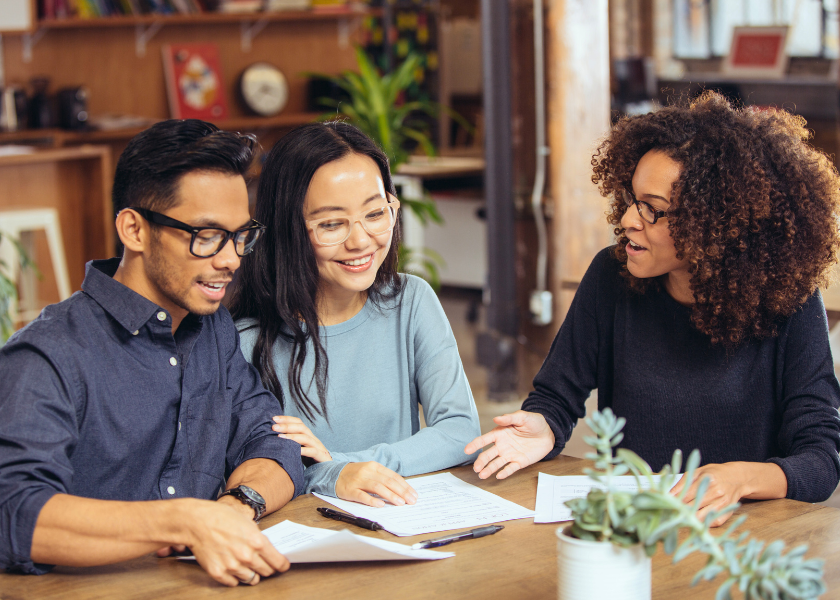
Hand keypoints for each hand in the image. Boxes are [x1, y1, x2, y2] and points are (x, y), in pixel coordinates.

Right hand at [169, 499, 289, 586]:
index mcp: (257, 542)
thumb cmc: (222, 517)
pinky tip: (231, 567)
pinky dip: (234, 577)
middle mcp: (247, 556)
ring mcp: (233, 566)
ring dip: (250, 574)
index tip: (282, 566)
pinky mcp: (219, 573)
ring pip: (251, 580)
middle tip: (262, 563)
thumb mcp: (247, 523)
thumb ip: (258, 539)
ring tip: (245, 564)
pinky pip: (233, 583)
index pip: (278, 562)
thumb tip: (267, 550)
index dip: (282, 565)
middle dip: (266, 568)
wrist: (198, 522)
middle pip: (266, 572)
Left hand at [272, 416, 331, 461]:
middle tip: (273, 427)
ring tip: (279, 437)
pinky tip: (294, 451)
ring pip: (305, 438)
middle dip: (286, 426)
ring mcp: (317, 446)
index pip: (298, 422)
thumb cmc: (309, 459)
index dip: (287, 419)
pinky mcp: (320, 456)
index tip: (273, 418)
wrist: (326, 469)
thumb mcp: (299, 448)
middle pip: (301, 427)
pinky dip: (303, 450)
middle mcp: (313, 438)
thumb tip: (272, 438)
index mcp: (307, 435)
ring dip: (292, 436)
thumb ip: (290, 443)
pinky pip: (312, 451)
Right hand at [335, 462, 417, 507]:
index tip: (413, 494)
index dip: (405, 486)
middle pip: (387, 481)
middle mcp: (367, 472)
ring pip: (377, 487)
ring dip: (390, 495)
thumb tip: (401, 490)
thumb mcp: (370, 471)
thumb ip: (383, 478)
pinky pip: (362, 495)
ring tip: (400, 503)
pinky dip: (372, 500)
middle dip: (401, 492)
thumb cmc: (356, 474)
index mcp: (374, 466)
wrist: (334, 473)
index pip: (393, 476)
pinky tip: (380, 505)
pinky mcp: (350, 490)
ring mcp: (358, 481)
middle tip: (411, 501)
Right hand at [464, 411, 554, 479]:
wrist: (548, 432)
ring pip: (497, 463)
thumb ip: (509, 418)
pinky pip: (510, 468)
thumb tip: (496, 418)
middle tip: (476, 468)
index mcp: (500, 433)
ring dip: (489, 469)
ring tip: (482, 475)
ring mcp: (510, 454)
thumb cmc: (534, 422)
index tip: (467, 450)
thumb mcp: (522, 417)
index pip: (485, 439)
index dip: (475, 444)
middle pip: (488, 454)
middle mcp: (502, 445)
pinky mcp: (519, 462)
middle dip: (481, 461)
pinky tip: (498, 476)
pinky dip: (505, 472)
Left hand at [670, 462, 747, 526]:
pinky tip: (695, 520)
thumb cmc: (715, 473)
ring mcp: (722, 504)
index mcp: (707, 480)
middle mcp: (716, 492)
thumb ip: (683, 482)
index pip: (686, 495)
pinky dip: (702, 523)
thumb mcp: (698, 471)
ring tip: (680, 517)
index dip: (673, 502)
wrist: (738, 478)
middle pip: (692, 507)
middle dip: (679, 511)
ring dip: (689, 519)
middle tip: (669, 512)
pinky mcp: (727, 513)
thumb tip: (668, 493)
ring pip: (700, 517)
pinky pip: (712, 522)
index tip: (664, 505)